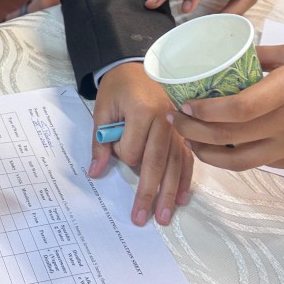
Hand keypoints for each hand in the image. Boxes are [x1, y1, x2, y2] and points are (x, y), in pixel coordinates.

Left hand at [90, 63, 191, 225]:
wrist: (136, 65)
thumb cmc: (118, 87)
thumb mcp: (102, 109)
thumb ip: (100, 141)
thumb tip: (96, 172)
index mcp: (142, 111)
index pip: (133, 149)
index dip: (121, 155)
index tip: (113, 148)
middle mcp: (165, 119)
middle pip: (157, 163)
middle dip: (149, 193)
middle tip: (141, 218)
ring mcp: (179, 126)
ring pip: (175, 164)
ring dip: (169, 193)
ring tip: (163, 217)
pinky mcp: (184, 131)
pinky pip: (187, 157)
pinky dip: (184, 179)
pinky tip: (181, 198)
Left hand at [168, 45, 283, 170]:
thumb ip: (262, 54)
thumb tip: (225, 54)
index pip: (240, 108)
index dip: (207, 111)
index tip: (185, 105)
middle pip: (230, 137)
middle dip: (192, 132)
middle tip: (175, 120)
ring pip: (239, 161)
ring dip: (206, 153)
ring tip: (188, 140)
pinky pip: (258, 163)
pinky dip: (231, 158)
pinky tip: (218, 147)